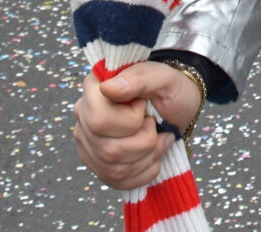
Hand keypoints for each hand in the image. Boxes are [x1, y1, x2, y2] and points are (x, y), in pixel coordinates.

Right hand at [71, 64, 198, 189]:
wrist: (177, 109)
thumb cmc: (170, 88)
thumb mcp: (163, 78)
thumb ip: (138, 78)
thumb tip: (107, 88)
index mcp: (94, 90)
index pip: (99, 121)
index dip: (130, 121)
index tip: (144, 107)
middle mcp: (84, 118)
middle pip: (108, 150)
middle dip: (144, 142)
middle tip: (156, 125)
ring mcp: (89, 144)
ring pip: (114, 169)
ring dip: (147, 157)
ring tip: (159, 138)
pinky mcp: (98, 165)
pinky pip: (118, 182)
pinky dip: (144, 172)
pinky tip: (153, 155)